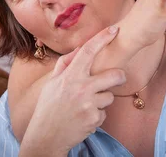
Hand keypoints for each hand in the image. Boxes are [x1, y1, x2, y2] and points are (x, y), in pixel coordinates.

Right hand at [20, 25, 125, 154]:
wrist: (46, 136)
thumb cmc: (48, 107)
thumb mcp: (51, 84)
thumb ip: (64, 65)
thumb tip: (79, 49)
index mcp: (70, 76)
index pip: (88, 51)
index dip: (102, 38)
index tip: (115, 30)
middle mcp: (81, 88)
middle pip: (114, 75)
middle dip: (120, 76)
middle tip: (117, 78)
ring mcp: (89, 104)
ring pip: (110, 96)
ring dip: (102, 100)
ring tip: (85, 106)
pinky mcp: (94, 119)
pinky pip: (104, 113)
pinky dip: (97, 115)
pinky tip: (83, 118)